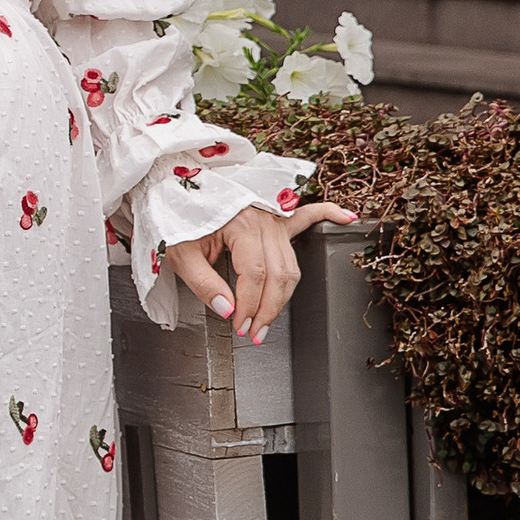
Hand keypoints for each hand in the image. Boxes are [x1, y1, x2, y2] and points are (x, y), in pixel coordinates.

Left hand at [164, 199, 358, 343]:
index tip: (240, 325)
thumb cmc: (175, 216)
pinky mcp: (276, 214)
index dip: (250, 306)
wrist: (172, 187)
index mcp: (240, 223)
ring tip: (270, 318)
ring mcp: (273, 214)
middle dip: (268, 309)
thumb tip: (227, 310)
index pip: (255, 275)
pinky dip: (329, 214)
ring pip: (293, 263)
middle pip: (280, 274)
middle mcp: (263, 217)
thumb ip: (203, 284)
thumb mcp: (179, 253)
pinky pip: (308, 213)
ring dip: (284, 295)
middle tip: (254, 332)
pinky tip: (347, 219)